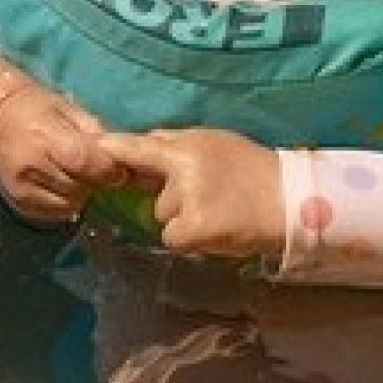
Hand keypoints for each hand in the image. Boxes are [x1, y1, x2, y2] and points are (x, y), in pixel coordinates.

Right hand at [0, 80, 114, 226]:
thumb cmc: (38, 109)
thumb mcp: (70, 110)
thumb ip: (96, 135)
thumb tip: (122, 162)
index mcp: (44, 137)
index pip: (86, 163)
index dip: (108, 170)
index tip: (117, 168)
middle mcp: (30, 167)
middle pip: (80, 187)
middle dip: (94, 181)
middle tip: (94, 168)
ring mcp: (21, 190)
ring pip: (70, 205)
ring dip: (80, 193)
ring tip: (75, 174)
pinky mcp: (18, 204)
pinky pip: (55, 214)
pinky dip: (65, 202)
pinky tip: (61, 184)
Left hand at [93, 128, 282, 260]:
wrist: (289, 200)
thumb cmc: (253, 169)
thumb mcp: (216, 143)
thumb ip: (178, 145)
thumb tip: (145, 145)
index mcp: (187, 146)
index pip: (141, 147)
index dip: (114, 150)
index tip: (93, 149)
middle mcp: (182, 170)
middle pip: (155, 192)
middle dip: (174, 198)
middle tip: (211, 195)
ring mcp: (186, 201)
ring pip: (163, 216)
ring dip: (183, 218)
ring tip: (218, 211)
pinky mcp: (193, 229)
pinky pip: (172, 238)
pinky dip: (189, 239)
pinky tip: (214, 230)